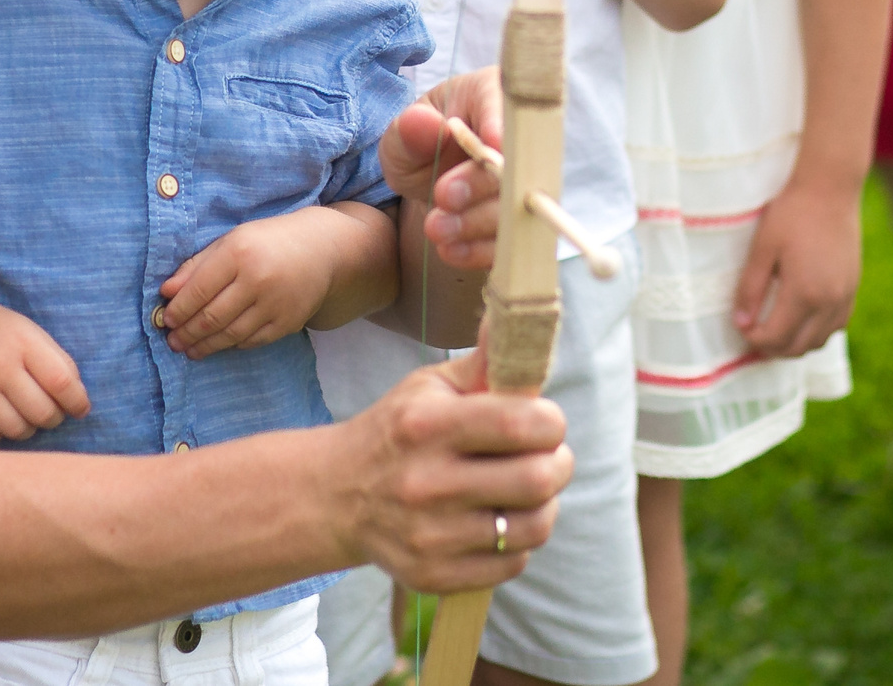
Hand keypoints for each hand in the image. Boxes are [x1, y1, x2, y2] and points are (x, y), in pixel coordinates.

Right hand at [0, 300, 90, 445]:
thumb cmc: (0, 332)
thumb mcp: (31, 333)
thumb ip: (58, 363)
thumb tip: (78, 404)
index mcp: (23, 342)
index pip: (61, 382)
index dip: (77, 402)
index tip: (80, 408)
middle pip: (41, 412)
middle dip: (54, 418)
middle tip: (49, 411)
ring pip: (17, 430)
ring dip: (28, 428)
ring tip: (25, 414)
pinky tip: (0, 419)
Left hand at [161, 216, 345, 355]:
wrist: (321, 249)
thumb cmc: (266, 241)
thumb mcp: (230, 241)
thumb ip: (197, 265)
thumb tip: (167, 291)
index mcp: (239, 253)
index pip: (199, 289)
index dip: (178, 309)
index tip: (164, 320)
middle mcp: (257, 280)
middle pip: (212, 317)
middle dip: (187, 333)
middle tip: (172, 342)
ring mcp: (275, 304)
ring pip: (231, 334)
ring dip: (205, 346)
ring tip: (190, 350)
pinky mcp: (288, 322)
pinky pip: (252, 341)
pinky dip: (232, 345)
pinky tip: (219, 345)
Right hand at [334, 350, 572, 593]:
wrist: (335, 496)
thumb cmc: (396, 432)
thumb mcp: (428, 388)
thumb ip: (483, 363)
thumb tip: (518, 318)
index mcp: (427, 424)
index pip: (522, 425)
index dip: (551, 421)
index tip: (545, 421)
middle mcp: (426, 481)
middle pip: (537, 479)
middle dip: (557, 464)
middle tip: (547, 457)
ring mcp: (429, 534)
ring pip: (533, 527)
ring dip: (543, 505)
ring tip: (525, 490)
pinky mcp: (433, 575)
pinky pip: (513, 564)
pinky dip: (517, 543)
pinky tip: (497, 521)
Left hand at [379, 71, 505, 271]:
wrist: (430, 180)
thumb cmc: (420, 146)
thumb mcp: (402, 137)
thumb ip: (409, 131)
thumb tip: (422, 123)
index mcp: (493, 96)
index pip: (506, 105)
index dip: (502, 126)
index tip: (490, 147)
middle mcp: (520, 139)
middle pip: (516, 162)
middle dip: (479, 183)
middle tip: (442, 195)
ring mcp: (527, 182)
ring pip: (519, 205)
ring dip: (478, 222)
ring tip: (437, 229)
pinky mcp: (522, 222)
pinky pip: (514, 240)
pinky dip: (483, 249)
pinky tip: (453, 250)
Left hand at [730, 177, 861, 358]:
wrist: (830, 190)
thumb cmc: (791, 214)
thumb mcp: (762, 249)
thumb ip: (750, 289)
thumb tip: (741, 322)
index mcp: (804, 293)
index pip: (776, 337)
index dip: (754, 339)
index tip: (740, 328)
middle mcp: (829, 302)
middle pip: (799, 346)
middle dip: (773, 348)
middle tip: (753, 335)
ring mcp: (845, 296)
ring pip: (820, 340)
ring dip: (796, 344)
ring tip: (774, 332)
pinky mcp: (853, 288)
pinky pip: (836, 325)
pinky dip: (817, 332)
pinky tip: (800, 319)